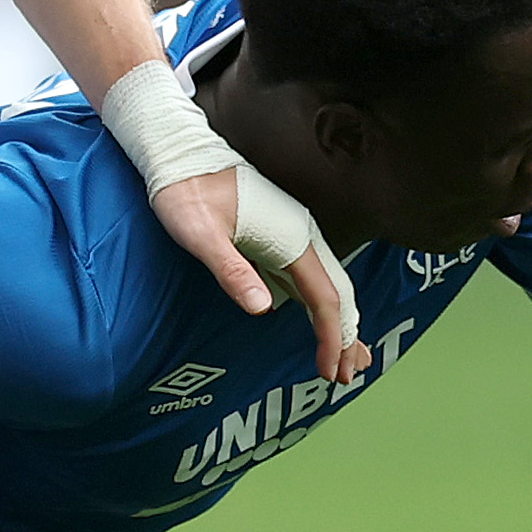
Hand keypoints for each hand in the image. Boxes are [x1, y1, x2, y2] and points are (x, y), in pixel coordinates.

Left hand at [149, 170, 366, 386]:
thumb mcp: (201, 233)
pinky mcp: (280, 237)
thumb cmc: (186, 192)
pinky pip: (312, 277)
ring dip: (341, 322)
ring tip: (351, 357)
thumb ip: (232, 270)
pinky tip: (321, 317)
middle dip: (345, 337)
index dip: (331, 337)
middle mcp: (301, 237)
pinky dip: (323, 304)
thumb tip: (263, 309)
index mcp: (292, 238)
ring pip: (329, 286)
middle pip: (338, 294)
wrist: (180, 154)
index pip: (325, 298)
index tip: (329, 372)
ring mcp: (293, 236)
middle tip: (346, 377)